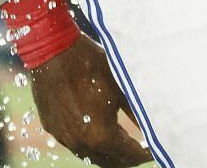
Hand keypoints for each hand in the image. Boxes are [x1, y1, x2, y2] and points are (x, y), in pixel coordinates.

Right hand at [28, 36, 152, 166]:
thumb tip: (155, 128)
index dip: (146, 154)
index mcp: (101, 135)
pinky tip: (96, 130)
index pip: (131, 156)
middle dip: (129, 158)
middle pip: (112, 162)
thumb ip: (138, 113)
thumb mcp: (120, 87)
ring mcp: (64, 136)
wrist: (51, 49)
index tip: (155, 148)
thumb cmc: (89, 64)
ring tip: (121, 142)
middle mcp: (81, 142)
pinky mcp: (51, 127)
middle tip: (141, 149)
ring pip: (92, 156)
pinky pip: (74, 144)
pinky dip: (89, 142)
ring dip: (109, 152)